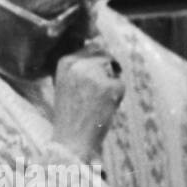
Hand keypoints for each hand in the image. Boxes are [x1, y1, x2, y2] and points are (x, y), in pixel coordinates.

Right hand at [51, 43, 125, 162]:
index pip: (91, 48)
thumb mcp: (65, 83)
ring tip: (96, 101)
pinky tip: (103, 108)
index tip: (89, 84)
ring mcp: (95, 74)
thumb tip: (99, 44)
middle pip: (104, 54)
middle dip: (105, 71)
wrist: (72, 142)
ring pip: (114, 68)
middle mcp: (79, 64)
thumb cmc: (70, 116)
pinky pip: (121, 83)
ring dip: (111, 82)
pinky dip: (117, 96)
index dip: (95, 64)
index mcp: (65, 61)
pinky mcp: (110, 86)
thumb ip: (78, 65)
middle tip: (94, 95)